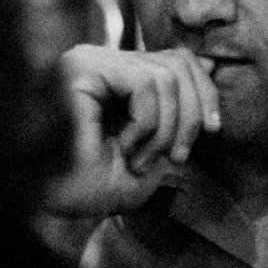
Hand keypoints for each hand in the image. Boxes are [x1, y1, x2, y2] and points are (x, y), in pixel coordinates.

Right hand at [46, 44, 219, 215]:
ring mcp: (88, 60)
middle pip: (177, 64)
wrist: (53, 209)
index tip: (213, 130)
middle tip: (177, 157)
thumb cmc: (96, 184)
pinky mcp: (80, 69)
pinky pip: (142, 83)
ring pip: (165, 75)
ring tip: (142, 159)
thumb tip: (210, 63)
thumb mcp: (156, 144)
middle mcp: (101, 60)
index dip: (205, 92)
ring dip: (164, 128)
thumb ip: (180, 105)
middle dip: (190, 116)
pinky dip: (146, 122)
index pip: (179, 59)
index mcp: (117, 74)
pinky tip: (126, 146)